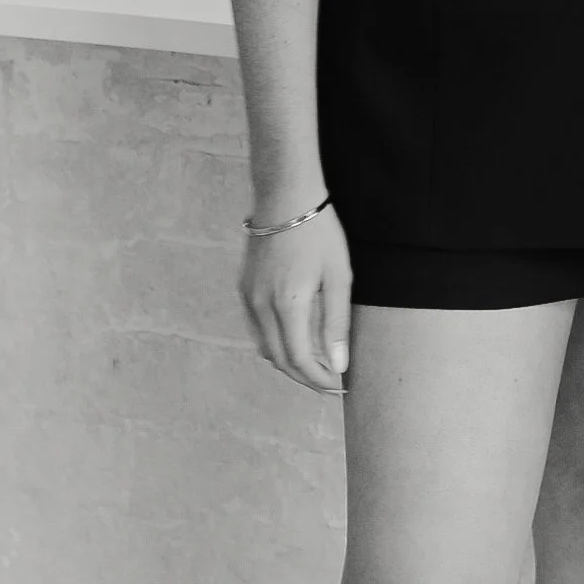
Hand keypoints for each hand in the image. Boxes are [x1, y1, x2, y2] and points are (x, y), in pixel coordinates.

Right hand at [241, 205, 351, 393]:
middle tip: (329, 383)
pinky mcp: (244, 289)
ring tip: (316, 366)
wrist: (284, 198)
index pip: (299, 360)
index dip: (318, 378)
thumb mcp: (338, 277)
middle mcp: (260, 306)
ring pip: (265, 346)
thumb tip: (338, 364)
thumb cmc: (318, 233)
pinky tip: (295, 341)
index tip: (338, 385)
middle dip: (304, 377)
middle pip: (279, 359)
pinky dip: (276, 344)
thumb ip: (336, 323)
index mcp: (287, 305)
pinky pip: (258, 329)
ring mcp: (248, 298)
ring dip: (289, 362)